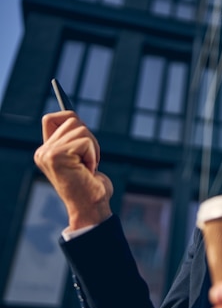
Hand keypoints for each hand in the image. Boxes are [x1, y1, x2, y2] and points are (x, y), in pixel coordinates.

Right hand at [34, 111, 112, 229]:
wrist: (91, 207)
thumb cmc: (91, 185)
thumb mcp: (83, 159)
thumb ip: (75, 141)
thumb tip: (74, 117)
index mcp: (45, 151)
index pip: (52, 119)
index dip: (67, 115)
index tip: (64, 100)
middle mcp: (42, 151)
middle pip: (71, 120)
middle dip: (89, 137)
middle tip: (89, 159)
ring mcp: (47, 153)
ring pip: (80, 128)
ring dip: (93, 147)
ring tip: (89, 166)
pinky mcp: (56, 156)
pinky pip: (85, 141)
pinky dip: (93, 154)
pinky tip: (89, 170)